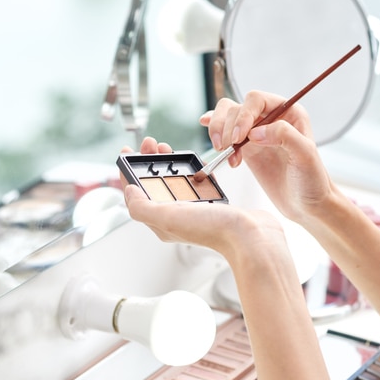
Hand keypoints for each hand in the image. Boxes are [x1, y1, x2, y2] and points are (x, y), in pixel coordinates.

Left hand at [120, 136, 285, 258]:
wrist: (252, 236)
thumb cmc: (214, 229)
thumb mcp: (169, 217)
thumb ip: (142, 207)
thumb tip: (129, 192)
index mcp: (163, 222)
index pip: (137, 195)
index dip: (129, 172)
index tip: (128, 151)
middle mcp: (177, 217)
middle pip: (155, 186)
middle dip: (150, 162)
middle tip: (151, 144)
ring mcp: (196, 211)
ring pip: (176, 183)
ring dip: (169, 164)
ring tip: (168, 148)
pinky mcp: (214, 205)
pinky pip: (198, 184)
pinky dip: (192, 171)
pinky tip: (194, 163)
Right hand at [200, 91, 334, 222]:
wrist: (307, 205)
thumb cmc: (312, 180)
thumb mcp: (305, 155)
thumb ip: (284, 136)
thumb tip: (254, 132)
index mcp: (289, 112)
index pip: (257, 100)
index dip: (244, 115)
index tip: (239, 138)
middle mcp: (271, 118)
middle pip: (237, 107)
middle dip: (227, 127)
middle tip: (227, 149)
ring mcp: (257, 132)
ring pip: (227, 117)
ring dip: (219, 133)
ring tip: (225, 154)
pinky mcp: (246, 148)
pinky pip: (226, 132)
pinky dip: (214, 131)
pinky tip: (209, 133)